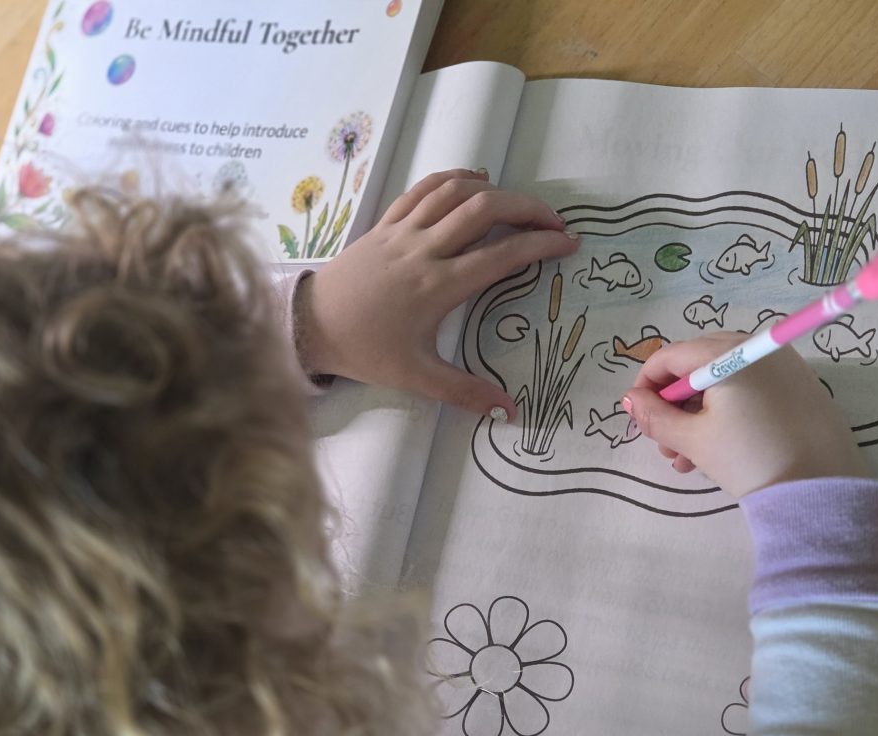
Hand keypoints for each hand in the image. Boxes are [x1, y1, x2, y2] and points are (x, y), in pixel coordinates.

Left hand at [294, 168, 578, 417]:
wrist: (310, 325)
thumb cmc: (364, 350)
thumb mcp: (416, 376)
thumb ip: (466, 392)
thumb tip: (510, 413)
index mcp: (437, 286)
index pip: (501, 255)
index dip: (540, 244)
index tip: (568, 244)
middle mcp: (423, 250)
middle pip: (485, 209)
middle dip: (527, 208)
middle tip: (554, 221)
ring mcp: (402, 231)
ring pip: (455, 191)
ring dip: (495, 189)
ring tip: (520, 204)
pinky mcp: (385, 223)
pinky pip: (423, 189)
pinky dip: (453, 179)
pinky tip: (474, 182)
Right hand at [621, 332, 869, 497]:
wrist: (822, 488)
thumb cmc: (749, 458)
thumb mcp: (692, 440)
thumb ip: (655, 416)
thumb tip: (631, 400)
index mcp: (726, 354)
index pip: (669, 356)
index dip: (646, 385)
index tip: (638, 416)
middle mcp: (754, 348)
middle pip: (695, 366)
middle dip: (673, 405)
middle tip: (664, 443)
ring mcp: (781, 365)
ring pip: (722, 381)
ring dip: (696, 415)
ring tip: (685, 459)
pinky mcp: (799, 386)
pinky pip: (749, 389)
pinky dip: (726, 412)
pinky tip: (717, 450)